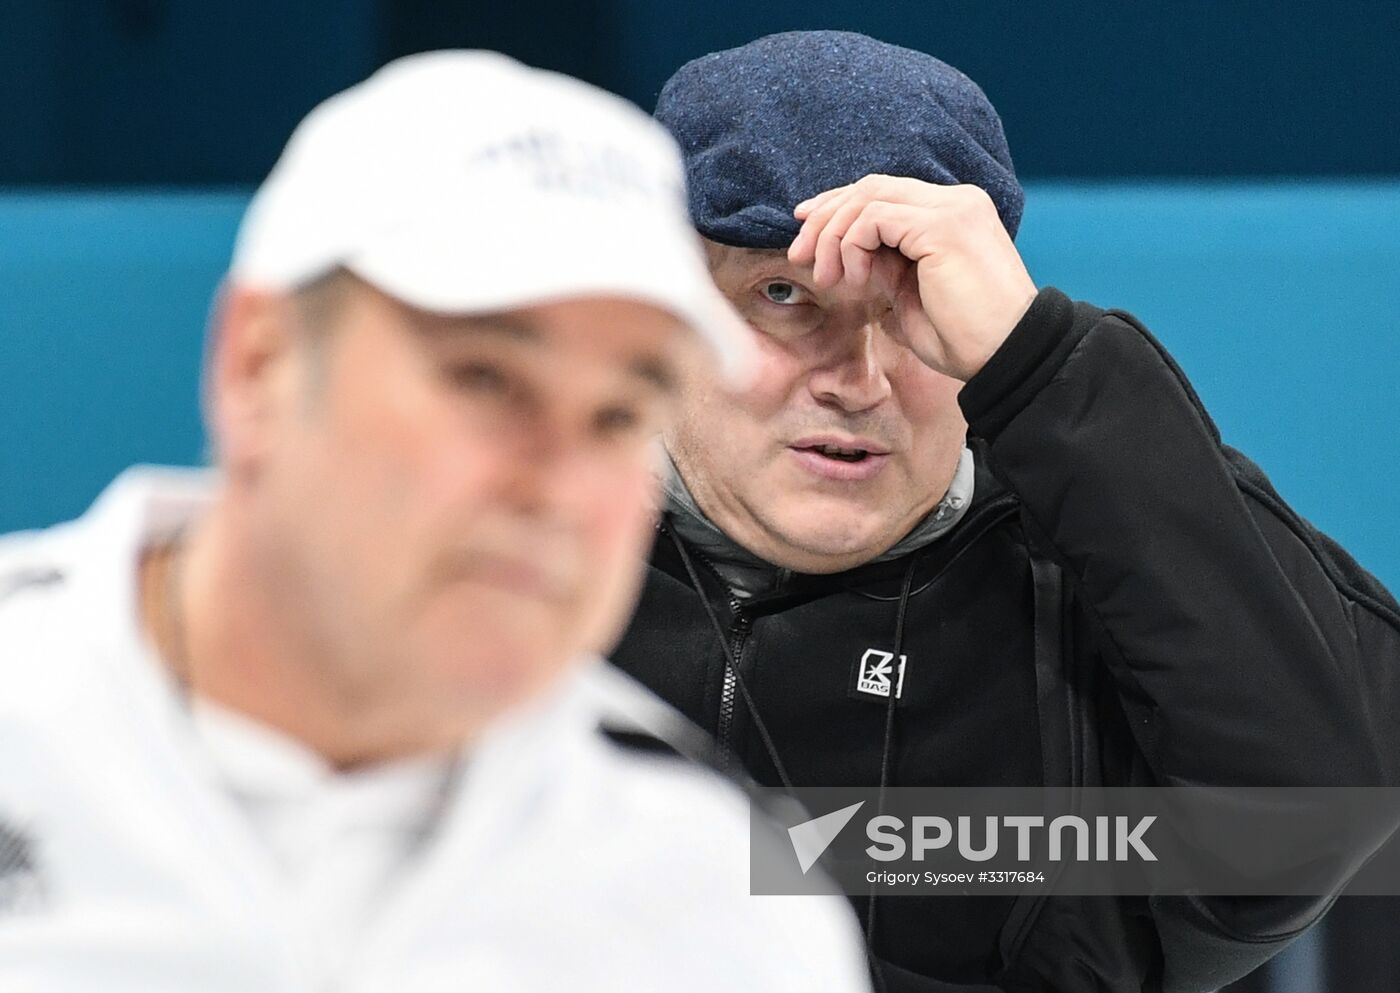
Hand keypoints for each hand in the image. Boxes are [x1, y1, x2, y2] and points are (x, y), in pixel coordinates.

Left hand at [788, 175, 1038, 381]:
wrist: (1006, 357)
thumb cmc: (964, 338)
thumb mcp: (912, 296)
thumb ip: (888, 267)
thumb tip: (854, 255)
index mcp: (953, 214)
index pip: (884, 192)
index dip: (839, 205)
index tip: (806, 229)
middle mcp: (955, 201)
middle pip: (870, 186)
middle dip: (825, 217)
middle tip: (799, 255)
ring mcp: (951, 209)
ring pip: (867, 197)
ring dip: (833, 236)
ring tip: (826, 278)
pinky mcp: (942, 226)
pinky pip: (874, 219)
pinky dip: (852, 247)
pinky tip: (858, 280)